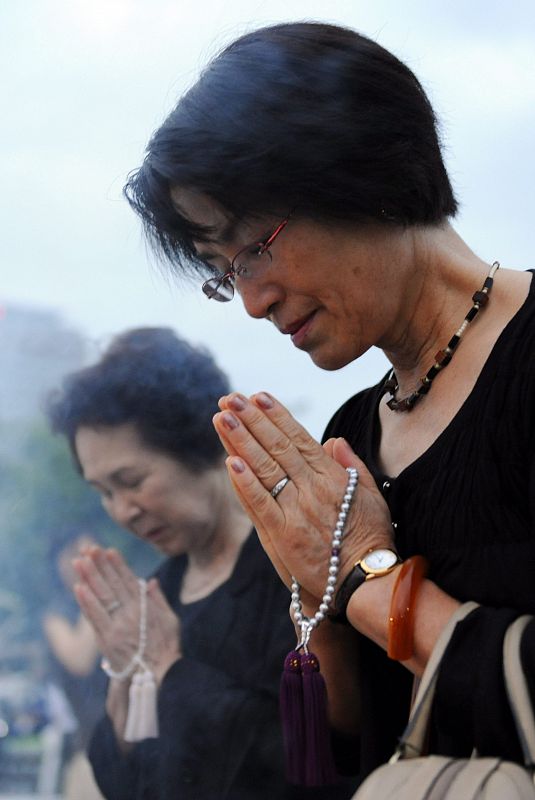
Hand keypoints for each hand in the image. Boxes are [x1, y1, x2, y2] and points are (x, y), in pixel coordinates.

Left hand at [73, 547, 180, 683]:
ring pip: (101, 597)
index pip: (128, 580)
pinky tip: (78, 587)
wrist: (159, 677)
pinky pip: (95, 618)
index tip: (108, 550)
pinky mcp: (107, 641)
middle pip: (112, 584)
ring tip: (78, 561)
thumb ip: (159, 600)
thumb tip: (151, 581)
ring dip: (89, 577)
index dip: (117, 565)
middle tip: (88, 549)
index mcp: (145, 607)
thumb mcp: (171, 621)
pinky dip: (86, 602)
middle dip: (99, 565)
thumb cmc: (167, 649)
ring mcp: (117, 626)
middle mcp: (131, 613)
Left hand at [213, 391, 393, 601]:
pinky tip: (229, 461)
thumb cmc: (371, 539)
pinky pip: (259, 503)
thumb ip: (351, 466)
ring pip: (264, 468)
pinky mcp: (282, 535)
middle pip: (276, 446)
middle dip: (251, 419)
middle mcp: (312, 488)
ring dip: (240, 441)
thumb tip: (334, 439)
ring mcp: (295, 510)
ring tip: (222, 418)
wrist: (367, 581)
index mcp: (332, 477)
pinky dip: (244, 482)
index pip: (299, 438)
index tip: (258, 396)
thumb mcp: (371, 496)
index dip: (277, 415)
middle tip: (230, 398)